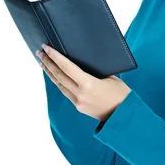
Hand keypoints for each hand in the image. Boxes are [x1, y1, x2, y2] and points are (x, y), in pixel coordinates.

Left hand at [33, 0, 131, 121]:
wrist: (124, 116)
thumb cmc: (121, 94)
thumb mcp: (111, 77)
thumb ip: (95, 71)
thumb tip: (83, 61)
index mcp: (89, 84)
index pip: (67, 67)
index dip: (55, 57)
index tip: (46, 48)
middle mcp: (80, 94)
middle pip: (59, 76)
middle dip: (48, 63)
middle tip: (40, 52)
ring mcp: (78, 102)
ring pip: (60, 85)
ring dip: (51, 73)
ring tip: (43, 63)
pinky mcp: (79, 107)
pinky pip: (66, 92)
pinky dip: (59, 82)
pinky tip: (56, 77)